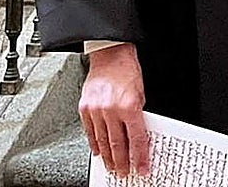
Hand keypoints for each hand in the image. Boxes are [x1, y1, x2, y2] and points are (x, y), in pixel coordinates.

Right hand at [80, 43, 149, 176]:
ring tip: (111, 167)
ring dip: (108, 157)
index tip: (142, 168)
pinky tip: (98, 152)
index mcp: (130, 106)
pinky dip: (94, 144)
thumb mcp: (141, 93)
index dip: (140, 157)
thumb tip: (138, 135)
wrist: (110, 55)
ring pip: (102, 141)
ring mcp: (96, 110)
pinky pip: (89, 132)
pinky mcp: (85, 108)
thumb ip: (138, 115)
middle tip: (124, 173)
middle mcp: (111, 110)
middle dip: (122, 162)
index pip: (136, 139)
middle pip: (117, 144)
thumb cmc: (128, 71)